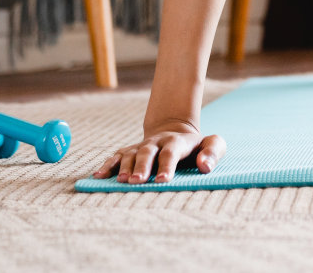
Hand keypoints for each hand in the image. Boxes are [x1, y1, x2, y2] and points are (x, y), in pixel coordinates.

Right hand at [94, 120, 224, 183]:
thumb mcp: (211, 144)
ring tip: (121, 181)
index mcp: (176, 142)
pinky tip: (98, 177)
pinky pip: (116, 157)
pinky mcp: (129, 151)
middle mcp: (156, 142)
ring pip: (130, 154)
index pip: (171, 153)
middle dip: (142, 167)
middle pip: (147, 152)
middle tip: (138, 181)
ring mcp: (141, 146)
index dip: (167, 166)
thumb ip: (213, 152)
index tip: (163, 180)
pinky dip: (107, 166)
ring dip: (125, 168)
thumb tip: (205, 166)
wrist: (174, 130)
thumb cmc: (195, 146)